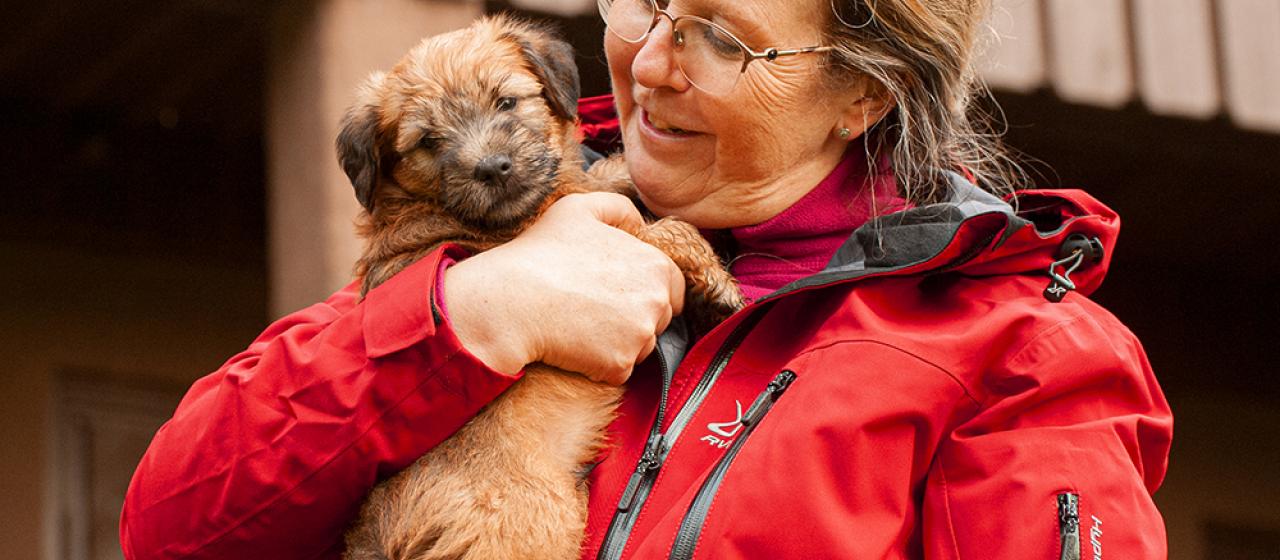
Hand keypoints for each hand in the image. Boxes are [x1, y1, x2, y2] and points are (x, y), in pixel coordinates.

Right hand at [444, 193, 685, 384]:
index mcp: (656, 265)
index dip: (647, 287)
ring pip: (640, 346)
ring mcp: (640, 337)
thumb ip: (619, 208)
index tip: (619, 290)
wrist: (511, 301)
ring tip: (582, 324)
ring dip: (619, 341)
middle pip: (658, 318)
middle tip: (594, 306)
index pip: (673, 285)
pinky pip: (618, 369)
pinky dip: (601, 364)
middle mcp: (656, 302)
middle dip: (634, 315)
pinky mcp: (619, 366)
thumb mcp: (579, 208)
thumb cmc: (541, 253)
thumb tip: (639, 224)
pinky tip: (575, 344)